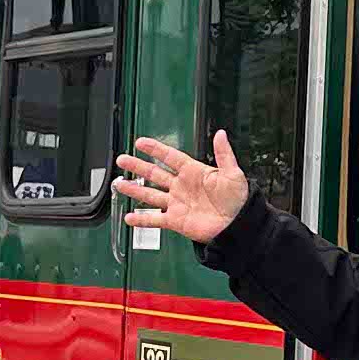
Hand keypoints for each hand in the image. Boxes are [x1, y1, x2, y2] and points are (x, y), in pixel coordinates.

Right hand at [116, 131, 253, 243]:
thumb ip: (224, 153)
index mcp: (193, 172)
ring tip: (119, 184)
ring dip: (134, 190)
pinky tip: (129, 218)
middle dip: (137, 166)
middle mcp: (182, 187)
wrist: (238, 225)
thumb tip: (220, 134)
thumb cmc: (238, 199)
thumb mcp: (233, 173)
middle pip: (154, 174)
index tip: (140, 142)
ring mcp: (177, 203)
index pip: (170, 157)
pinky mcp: (176, 221)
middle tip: (122, 159)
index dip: (155, 150)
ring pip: (150, 195)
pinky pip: (154, 219)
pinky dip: (141, 219)